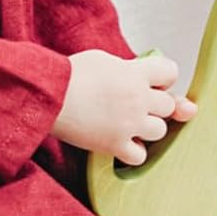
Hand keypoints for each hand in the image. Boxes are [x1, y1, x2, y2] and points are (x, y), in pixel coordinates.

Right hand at [52, 49, 182, 163]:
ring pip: (160, 130)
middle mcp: (137, 98)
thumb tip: (146, 75)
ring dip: (147, 129)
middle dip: (155, 105)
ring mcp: (128, 124)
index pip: (171, 72)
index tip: (152, 82)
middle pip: (169, 105)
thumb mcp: (103, 59)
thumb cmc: (69, 75)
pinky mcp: (114, 145)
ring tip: (128, 123)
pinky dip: (133, 152)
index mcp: (135, 73)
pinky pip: (140, 156)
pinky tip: (122, 143)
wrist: (45, 96)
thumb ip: (130, 67)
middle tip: (135, 105)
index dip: (163, 78)